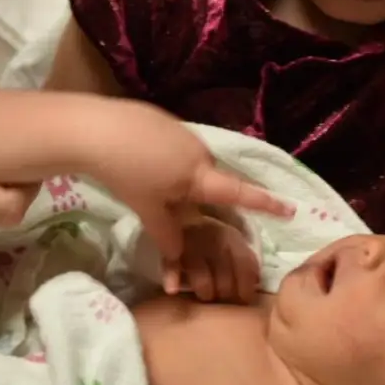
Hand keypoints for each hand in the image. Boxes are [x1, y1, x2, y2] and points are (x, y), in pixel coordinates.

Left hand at [82, 102, 291, 261]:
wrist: (93, 128)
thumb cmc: (126, 172)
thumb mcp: (148, 209)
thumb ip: (168, 236)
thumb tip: (179, 264)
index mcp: (200, 173)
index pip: (239, 193)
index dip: (265, 203)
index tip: (290, 208)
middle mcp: (199, 150)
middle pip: (210, 179)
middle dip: (202, 194)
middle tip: (181, 204)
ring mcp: (180, 131)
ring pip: (190, 162)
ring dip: (179, 177)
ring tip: (148, 182)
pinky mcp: (161, 120)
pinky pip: (174, 147)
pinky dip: (165, 160)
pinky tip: (139, 163)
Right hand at [165, 216, 260, 303]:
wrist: (177, 214)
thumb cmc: (212, 242)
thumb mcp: (232, 245)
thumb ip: (245, 261)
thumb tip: (257, 281)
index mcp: (229, 234)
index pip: (243, 259)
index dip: (246, 282)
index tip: (246, 299)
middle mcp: (210, 234)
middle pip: (222, 268)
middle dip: (226, 289)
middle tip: (225, 299)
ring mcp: (188, 241)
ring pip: (198, 269)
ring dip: (204, 288)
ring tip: (206, 297)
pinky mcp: (167, 249)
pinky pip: (169, 263)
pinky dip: (171, 276)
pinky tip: (172, 289)